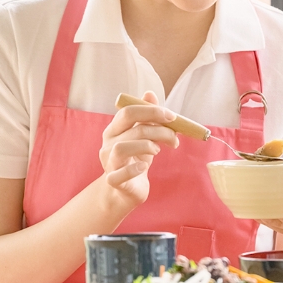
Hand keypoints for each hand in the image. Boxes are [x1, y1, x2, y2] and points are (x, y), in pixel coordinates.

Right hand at [98, 91, 178, 211]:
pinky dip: (134, 169)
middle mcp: (108, 143)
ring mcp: (108, 162)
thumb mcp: (145, 136)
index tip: (172, 117)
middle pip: (133, 129)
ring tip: (158, 151)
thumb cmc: (137, 159)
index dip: (152, 111)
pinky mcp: (113, 181)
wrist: (127, 189)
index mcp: (115, 129)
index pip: (129, 112)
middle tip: (174, 138)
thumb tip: (149, 93)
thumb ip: (148, 117)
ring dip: (147, 146)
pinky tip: (144, 167)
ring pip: (122, 148)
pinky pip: (120, 173)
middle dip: (159, 130)